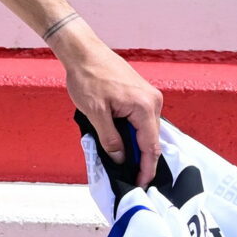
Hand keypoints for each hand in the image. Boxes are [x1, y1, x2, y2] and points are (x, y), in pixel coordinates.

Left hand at [56, 24, 162, 185]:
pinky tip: (124, 143)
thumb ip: (110, 139)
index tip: (140, 184)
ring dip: (136, 146)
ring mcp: (149, 96)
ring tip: (125, 164)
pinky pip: (142, 120)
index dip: (146, 168)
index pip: (150, 146)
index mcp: (144, 106)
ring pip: (146, 130)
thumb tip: (121, 160)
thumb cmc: (88, 78)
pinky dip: (134, 133)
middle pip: (151, 139)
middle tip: (130, 178)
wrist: (84, 52)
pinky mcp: (142, 94)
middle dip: (142, 160)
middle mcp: (153, 101)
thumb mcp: (95, 113)